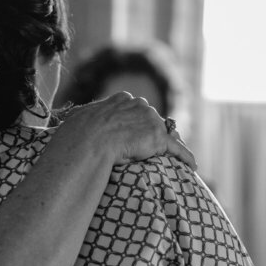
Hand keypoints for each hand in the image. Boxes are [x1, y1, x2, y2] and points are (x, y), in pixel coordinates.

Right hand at [54, 91, 196, 168]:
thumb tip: (72, 122)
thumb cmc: (80, 133)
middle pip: (154, 120)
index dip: (138, 123)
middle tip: (153, 149)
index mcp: (122, 99)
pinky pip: (177, 149)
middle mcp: (140, 105)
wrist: (89, 140)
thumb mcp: (80, 119)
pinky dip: (185, 157)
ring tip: (174, 159)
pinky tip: (192, 166)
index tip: (137, 133)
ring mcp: (151, 120)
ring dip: (169, 147)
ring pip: (166, 135)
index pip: (136, 110)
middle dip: (155, 133)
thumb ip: (85, 118)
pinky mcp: (159, 138)